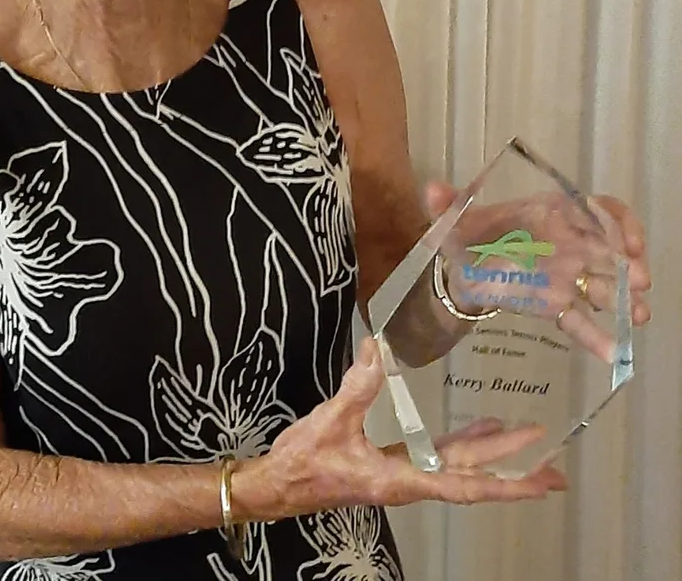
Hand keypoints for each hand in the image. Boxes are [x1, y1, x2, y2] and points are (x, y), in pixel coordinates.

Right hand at [239, 338, 566, 520]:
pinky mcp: (391, 464)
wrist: (277, 486)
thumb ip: (357, 386)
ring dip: (491, 455)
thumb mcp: (330, 421)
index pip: (465, 486)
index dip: (506, 483)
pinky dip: (462, 442)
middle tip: (555, 464)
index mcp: (400, 479)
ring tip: (526, 441)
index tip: (544, 484)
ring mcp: (402, 473)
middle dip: (513, 469)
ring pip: (457, 466)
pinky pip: (438, 456)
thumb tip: (377, 347)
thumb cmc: (304, 461)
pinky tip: (476, 426)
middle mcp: (409, 482)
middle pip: (471, 476)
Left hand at [425, 181, 651, 360]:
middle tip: (639, 280)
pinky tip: (612, 353)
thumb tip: (430, 190)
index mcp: (549, 214)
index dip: (617, 221)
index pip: (595, 209)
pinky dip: (595, 337)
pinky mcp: (555, 305)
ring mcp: (564, 276)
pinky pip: (579, 320)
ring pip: (602, 285)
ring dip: (625, 300)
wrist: (458, 272)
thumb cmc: (465, 237)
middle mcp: (566, 243)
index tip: (629, 240)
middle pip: (609, 249)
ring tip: (639, 316)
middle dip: (630, 264)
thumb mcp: (454, 220)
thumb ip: (446, 205)